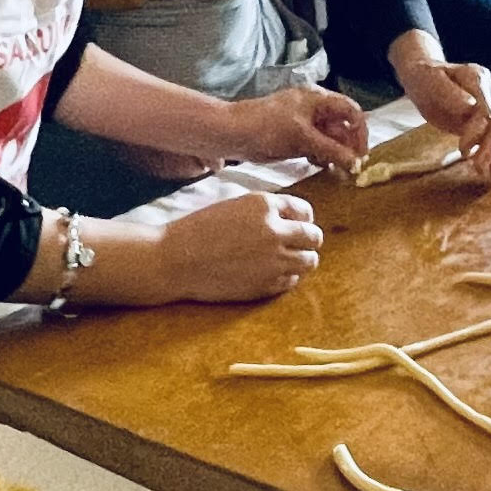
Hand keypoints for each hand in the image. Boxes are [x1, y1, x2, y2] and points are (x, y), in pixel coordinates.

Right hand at [150, 188, 325, 300]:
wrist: (176, 260)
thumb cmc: (199, 229)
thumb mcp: (235, 205)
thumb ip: (266, 210)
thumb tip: (293, 219)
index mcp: (265, 205)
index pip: (305, 211)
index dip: (302, 219)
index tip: (296, 224)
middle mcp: (275, 231)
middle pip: (314, 237)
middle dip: (308, 240)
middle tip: (297, 244)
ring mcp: (273, 260)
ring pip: (310, 261)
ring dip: (302, 259)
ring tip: (287, 259)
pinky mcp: (266, 285)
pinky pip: (292, 281)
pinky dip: (287, 276)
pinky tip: (271, 272)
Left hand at [230, 83, 370, 179]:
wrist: (234, 134)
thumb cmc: (267, 127)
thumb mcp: (303, 137)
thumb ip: (331, 149)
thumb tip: (355, 162)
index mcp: (318, 99)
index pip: (351, 111)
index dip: (360, 131)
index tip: (362, 153)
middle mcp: (314, 109)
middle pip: (342, 126)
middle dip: (349, 145)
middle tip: (353, 167)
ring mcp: (304, 123)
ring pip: (330, 138)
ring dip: (336, 153)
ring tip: (339, 170)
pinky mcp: (295, 137)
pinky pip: (317, 146)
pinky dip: (322, 156)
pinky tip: (321, 166)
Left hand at [392, 36, 490, 184]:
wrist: (425, 77)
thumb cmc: (426, 76)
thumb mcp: (430, 80)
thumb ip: (449, 93)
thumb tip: (469, 107)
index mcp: (477, 78)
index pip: (485, 105)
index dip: (479, 127)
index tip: (466, 147)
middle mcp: (489, 93)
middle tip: (479, 167)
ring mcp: (490, 108)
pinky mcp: (486, 124)